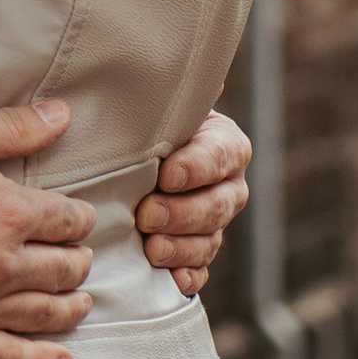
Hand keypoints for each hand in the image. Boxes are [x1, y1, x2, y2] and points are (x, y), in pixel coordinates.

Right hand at [0, 103, 97, 358]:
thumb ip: (12, 128)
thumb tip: (62, 116)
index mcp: (9, 213)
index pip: (66, 220)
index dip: (77, 218)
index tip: (76, 219)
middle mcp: (3, 265)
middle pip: (64, 269)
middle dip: (77, 261)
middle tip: (77, 259)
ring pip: (46, 314)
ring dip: (71, 307)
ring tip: (79, 303)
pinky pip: (9, 358)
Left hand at [136, 109, 250, 296]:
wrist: (129, 161)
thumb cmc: (143, 126)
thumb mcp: (156, 107)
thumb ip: (171, 97)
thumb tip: (208, 78)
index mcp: (224, 145)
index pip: (222, 156)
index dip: (197, 167)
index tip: (166, 174)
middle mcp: (228, 186)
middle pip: (218, 204)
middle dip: (184, 212)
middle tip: (147, 215)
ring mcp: (214, 223)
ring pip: (211, 240)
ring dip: (183, 247)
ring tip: (152, 249)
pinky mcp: (198, 253)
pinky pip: (202, 270)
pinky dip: (188, 276)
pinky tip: (173, 280)